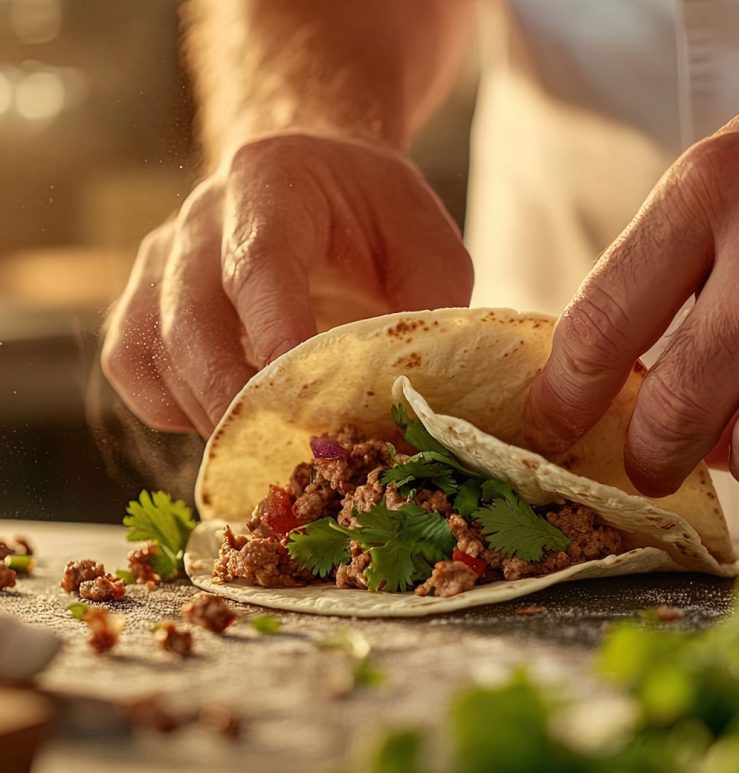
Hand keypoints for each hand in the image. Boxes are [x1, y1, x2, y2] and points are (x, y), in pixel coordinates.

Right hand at [102, 133, 472, 436]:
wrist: (313, 176)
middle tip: (285, 453)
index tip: (306, 403)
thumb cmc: (371, 212)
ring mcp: (161, 262)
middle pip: (189, 322)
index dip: (276, 338)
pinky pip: (135, 369)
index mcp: (271, 185)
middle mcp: (200, 222)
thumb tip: (410, 398)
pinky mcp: (144, 300)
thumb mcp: (426, 242)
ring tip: (265, 444)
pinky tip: (226, 415)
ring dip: (207, 413)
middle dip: (235, 399)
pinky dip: (174, 408)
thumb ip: (425, 309)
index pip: (258, 266)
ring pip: (151, 353)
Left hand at [524, 95, 738, 495]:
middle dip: (646, 459)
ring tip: (720, 442)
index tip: (550, 431)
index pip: (601, 330)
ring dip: (729, 462)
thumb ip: (653, 275)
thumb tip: (613, 389)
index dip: (563, 401)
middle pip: (677, 407)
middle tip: (642, 467)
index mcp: (704, 195)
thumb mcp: (710, 183)